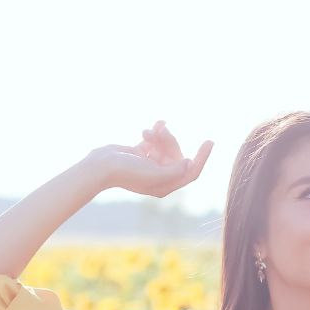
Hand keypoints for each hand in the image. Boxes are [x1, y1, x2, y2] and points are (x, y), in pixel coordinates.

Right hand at [86, 120, 213, 196]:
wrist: (99, 166)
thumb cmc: (126, 172)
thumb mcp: (154, 174)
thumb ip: (175, 171)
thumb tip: (189, 163)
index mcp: (165, 185)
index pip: (191, 172)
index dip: (202, 158)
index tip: (209, 141)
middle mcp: (160, 176)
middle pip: (177, 155)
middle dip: (170, 141)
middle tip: (160, 132)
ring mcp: (150, 164)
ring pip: (165, 145)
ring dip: (159, 135)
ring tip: (148, 131)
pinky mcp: (141, 153)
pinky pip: (155, 140)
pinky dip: (156, 131)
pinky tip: (156, 124)